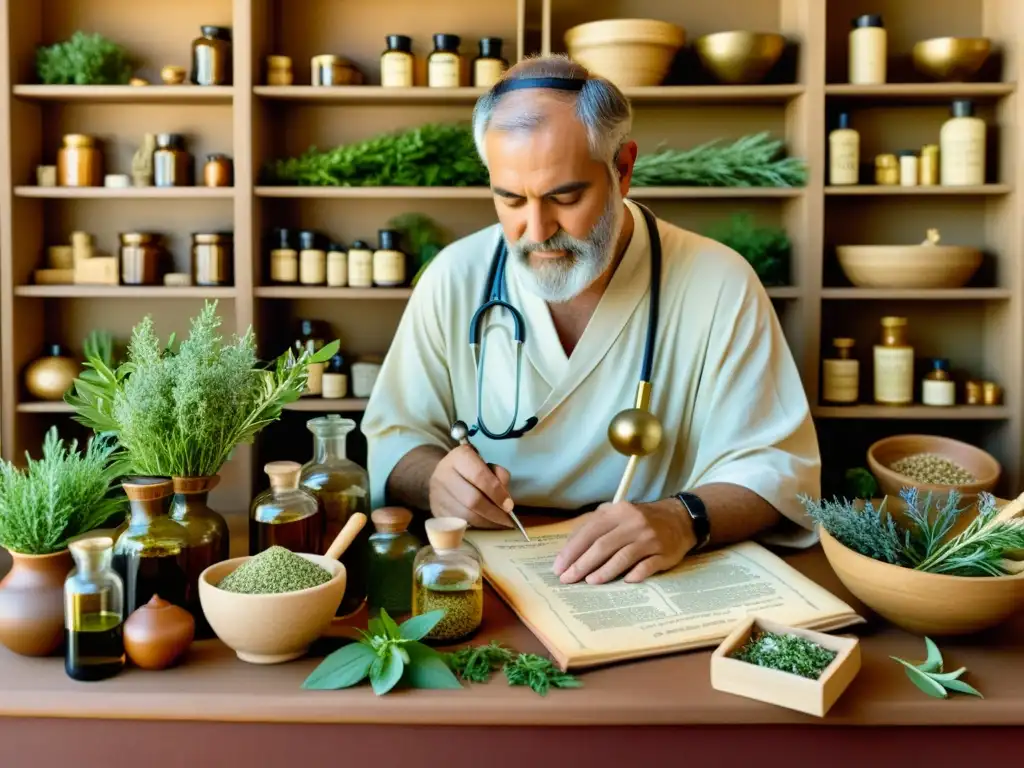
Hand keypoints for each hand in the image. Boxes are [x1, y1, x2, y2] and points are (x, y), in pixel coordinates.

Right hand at [428, 445, 515, 529]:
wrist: (442, 475)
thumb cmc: (470, 470)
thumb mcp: (486, 464)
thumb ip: (499, 474)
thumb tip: (505, 497)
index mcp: (459, 457)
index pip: (480, 476)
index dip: (496, 492)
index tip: (509, 505)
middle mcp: (444, 474)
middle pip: (472, 499)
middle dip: (493, 512)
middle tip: (506, 519)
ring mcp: (437, 494)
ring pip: (464, 515)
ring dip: (485, 523)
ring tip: (498, 524)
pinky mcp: (435, 511)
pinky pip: (458, 524)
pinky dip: (475, 527)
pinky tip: (485, 526)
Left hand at [552, 499, 696, 584]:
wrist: (680, 519)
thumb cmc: (640, 520)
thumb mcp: (618, 513)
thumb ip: (595, 525)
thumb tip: (569, 549)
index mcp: (618, 511)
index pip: (589, 532)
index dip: (572, 551)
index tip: (559, 567)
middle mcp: (633, 523)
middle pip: (602, 545)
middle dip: (581, 564)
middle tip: (567, 579)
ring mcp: (650, 538)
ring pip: (623, 557)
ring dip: (604, 571)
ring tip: (589, 582)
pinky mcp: (664, 553)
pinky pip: (647, 566)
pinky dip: (635, 574)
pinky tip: (624, 582)